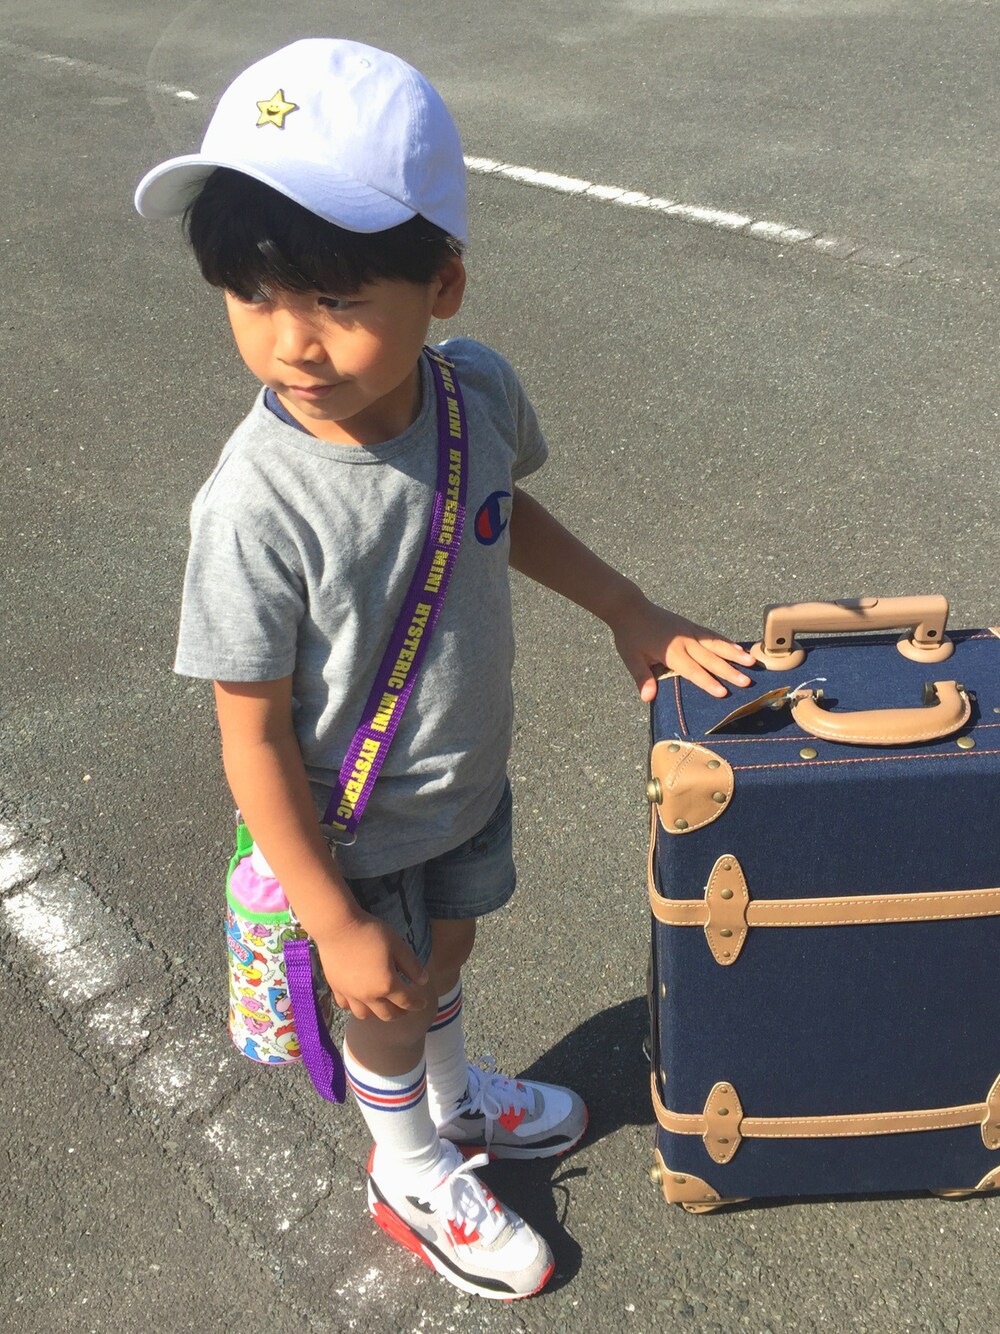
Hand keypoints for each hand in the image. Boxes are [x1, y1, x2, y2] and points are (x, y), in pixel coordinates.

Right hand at [313, 911, 429, 1022]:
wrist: (337, 927)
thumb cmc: (370, 932)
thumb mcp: (398, 945)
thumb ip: (412, 965)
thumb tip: (424, 981)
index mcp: (387, 984)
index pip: (406, 1001)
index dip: (417, 1004)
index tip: (422, 1003)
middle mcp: (369, 995)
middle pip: (387, 1014)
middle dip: (399, 1013)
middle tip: (405, 1008)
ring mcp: (350, 994)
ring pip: (365, 1015)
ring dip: (377, 1014)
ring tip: (382, 1006)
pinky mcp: (336, 988)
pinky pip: (346, 1006)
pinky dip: (355, 1006)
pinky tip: (359, 999)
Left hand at [610, 594, 756, 700]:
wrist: (631, 607)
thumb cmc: (630, 635)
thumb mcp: (631, 658)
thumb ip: (642, 677)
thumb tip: (648, 698)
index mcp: (671, 652)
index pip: (692, 670)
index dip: (708, 682)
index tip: (724, 692)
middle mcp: (685, 641)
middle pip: (710, 659)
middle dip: (729, 671)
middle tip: (746, 681)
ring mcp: (690, 631)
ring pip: (716, 644)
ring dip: (734, 654)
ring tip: (751, 662)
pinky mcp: (691, 625)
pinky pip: (712, 635)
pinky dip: (726, 641)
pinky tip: (738, 648)